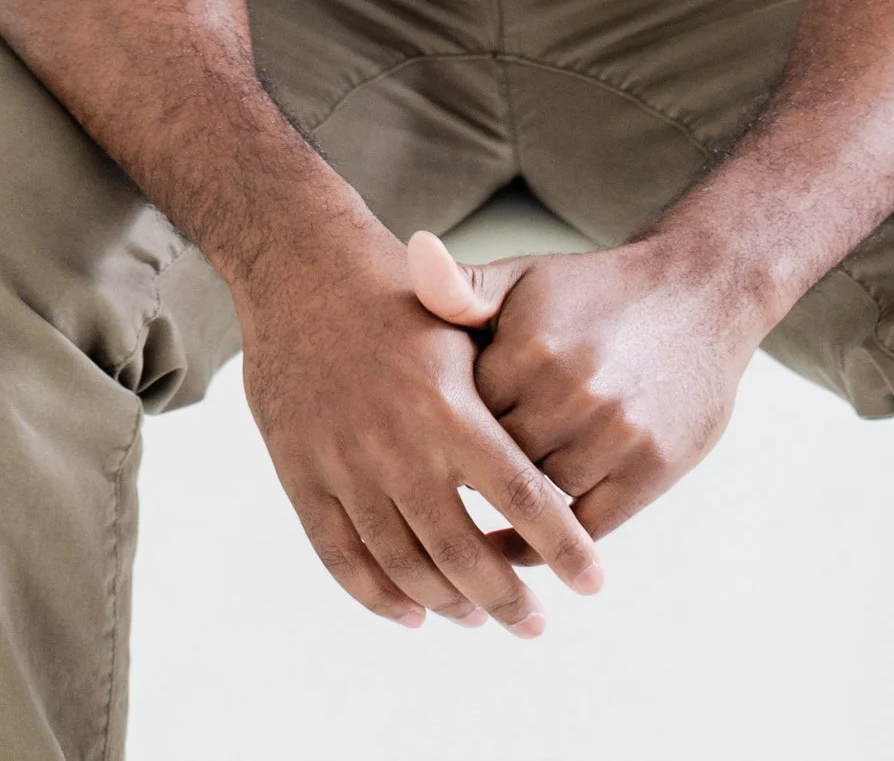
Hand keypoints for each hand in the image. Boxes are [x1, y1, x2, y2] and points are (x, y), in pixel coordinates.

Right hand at [235, 229, 608, 638]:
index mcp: (447, 405)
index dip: (561, 545)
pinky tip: (410, 615)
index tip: (594, 583)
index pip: (520, 494)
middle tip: (536, 625)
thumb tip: (569, 445)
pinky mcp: (300, 476)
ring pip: (404, 566)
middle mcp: (397, 443)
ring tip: (478, 621)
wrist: (299, 268)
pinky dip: (378, 599)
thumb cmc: (395, 296)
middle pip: (462, 550)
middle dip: (506, 598)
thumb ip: (508, 387)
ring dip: (447, 605)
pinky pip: (341, 560)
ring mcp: (344, 464)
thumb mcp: (460, 326)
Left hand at [406, 226, 762, 542]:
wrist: (700, 295)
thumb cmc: (598, 292)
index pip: (462, 414)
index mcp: (531, 344)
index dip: (445, 431)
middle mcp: (572, 390)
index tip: (429, 444)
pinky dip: (556, 545)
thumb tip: (414, 255)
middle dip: (477, 473)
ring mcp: (615, 433)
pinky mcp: (650, 468)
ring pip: (541, 498)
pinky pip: (586, 529)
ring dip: (517, 507)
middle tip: (452, 491)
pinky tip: (531, 543)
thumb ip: (465, 287)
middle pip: (497, 461)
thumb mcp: (529, 278)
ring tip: (487, 518)